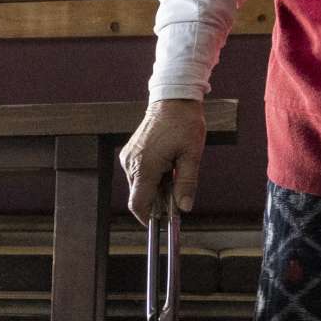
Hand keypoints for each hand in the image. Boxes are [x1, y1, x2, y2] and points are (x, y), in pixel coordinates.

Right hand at [120, 99, 206, 224]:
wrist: (173, 98)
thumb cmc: (184, 123)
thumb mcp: (192, 154)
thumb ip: (187, 183)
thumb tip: (184, 208)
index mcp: (145, 167)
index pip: (138, 204)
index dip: (148, 218)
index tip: (161, 222)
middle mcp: (131, 164)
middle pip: (139, 196)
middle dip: (156, 200)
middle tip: (177, 192)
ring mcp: (128, 158)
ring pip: (138, 185)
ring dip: (154, 187)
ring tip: (173, 172)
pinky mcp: (129, 153)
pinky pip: (137, 173)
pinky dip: (150, 176)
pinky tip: (166, 165)